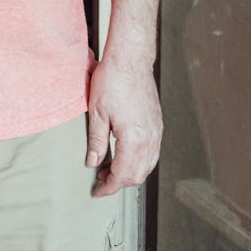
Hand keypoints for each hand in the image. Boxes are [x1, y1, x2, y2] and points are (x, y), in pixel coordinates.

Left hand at [86, 55, 162, 196]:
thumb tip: (92, 162)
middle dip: (119, 182)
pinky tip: (124, 154)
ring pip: (147, 165)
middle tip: (100, 180)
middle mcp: (150, 138)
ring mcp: (157, 131)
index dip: (109, 187)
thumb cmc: (112, 80)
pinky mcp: (158, 124)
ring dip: (130, 172)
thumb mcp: (97, 112)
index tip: (98, 191)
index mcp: (134, 138)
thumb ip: (96, 141)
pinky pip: (152, 152)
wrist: (130, 59)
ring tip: (109, 168)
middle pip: (138, 174)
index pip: (123, 174)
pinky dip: (139, 161)